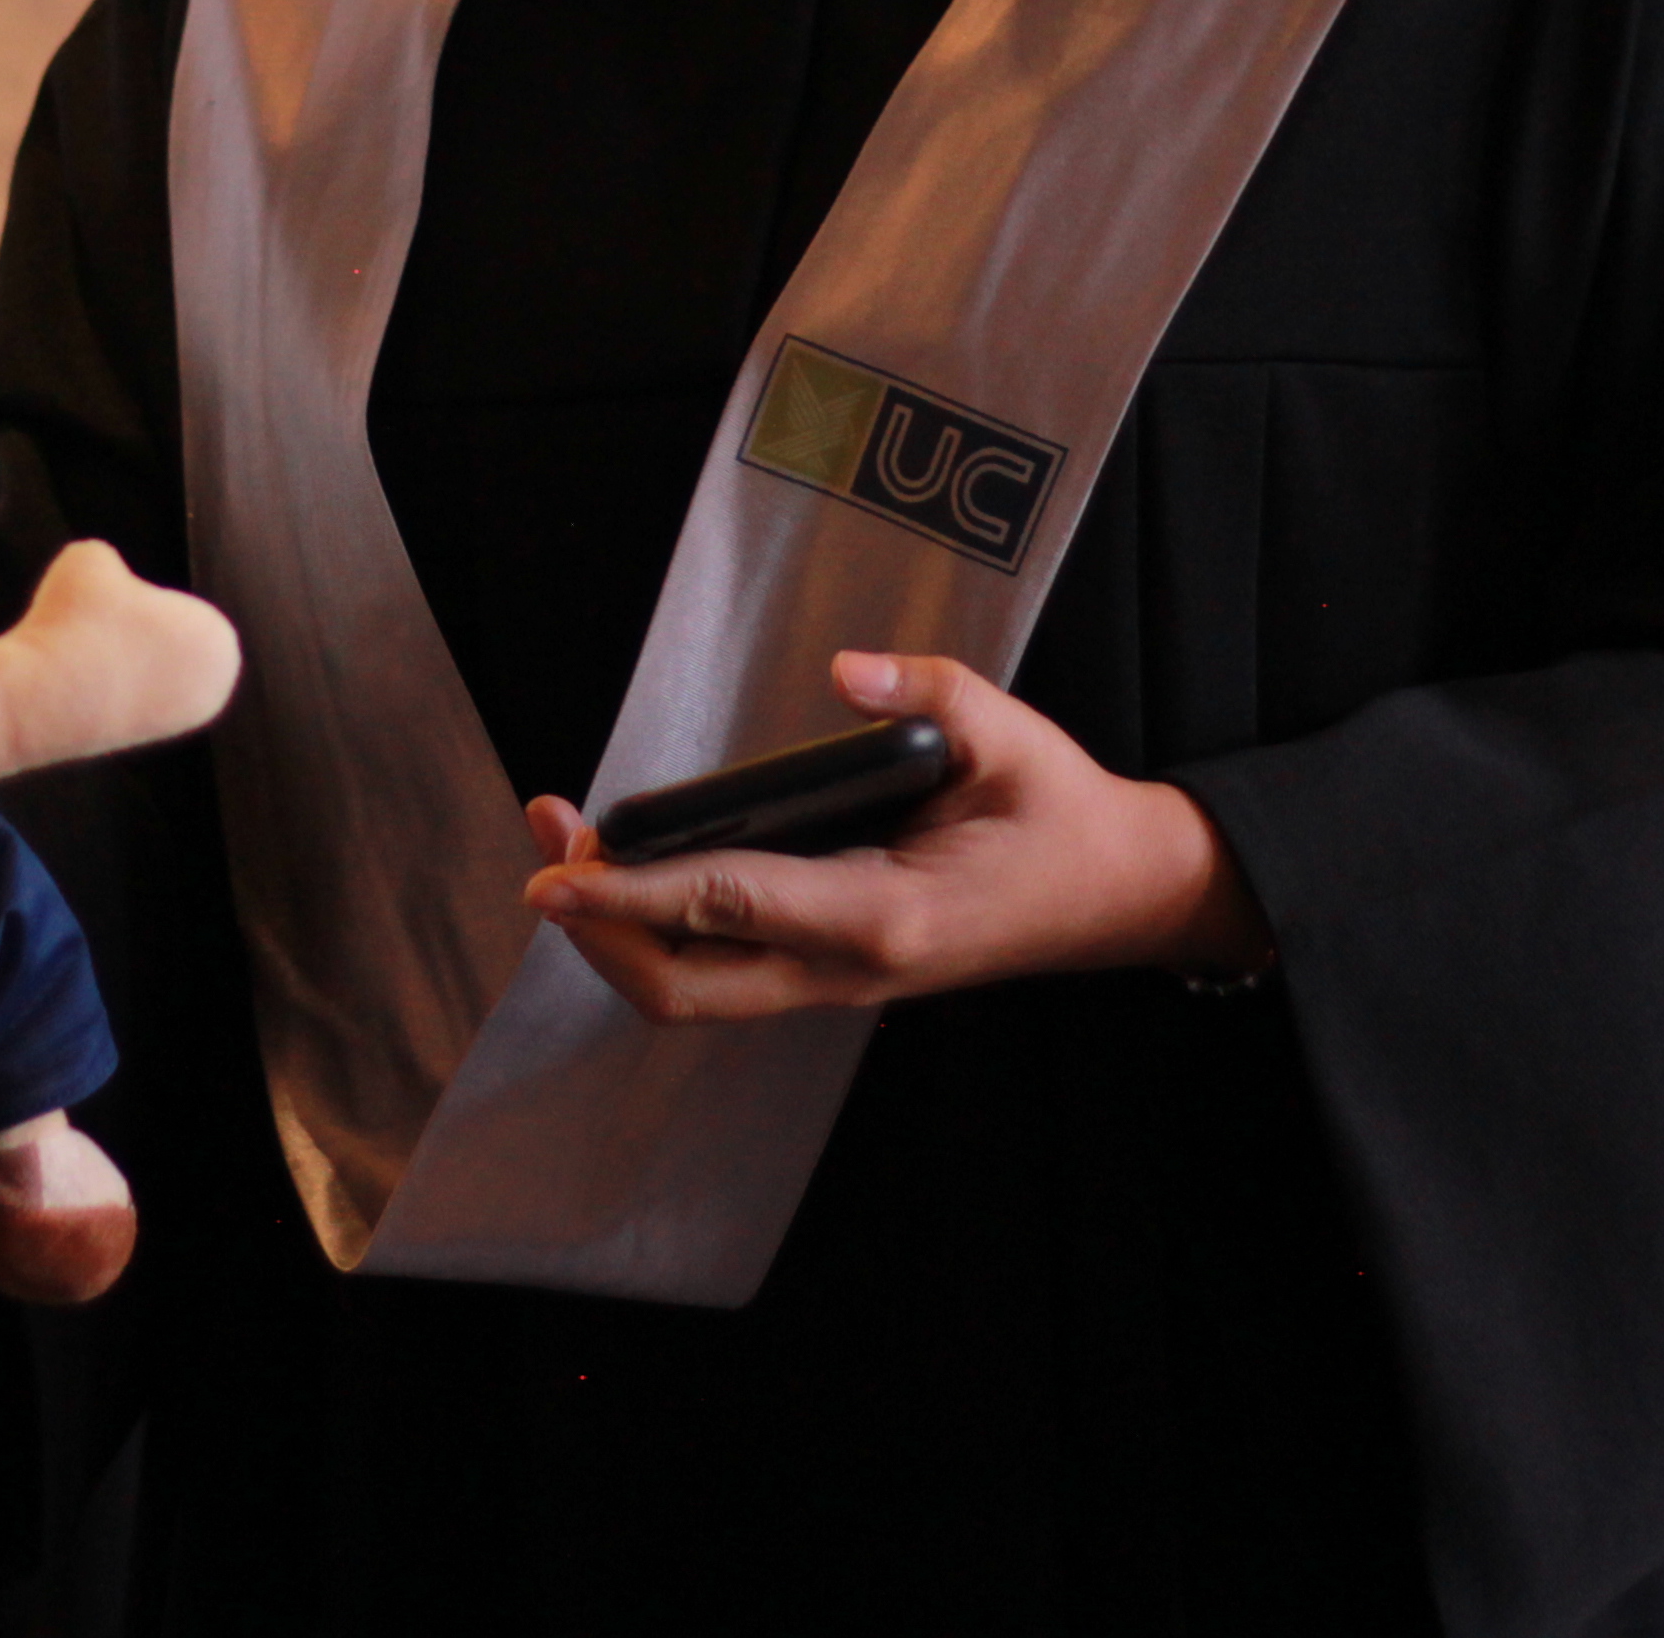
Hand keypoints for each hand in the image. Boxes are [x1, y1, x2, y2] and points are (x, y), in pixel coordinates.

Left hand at [517, 651, 1275, 1024]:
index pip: (729, 905)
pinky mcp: (833, 973)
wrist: (1118, 897)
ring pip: (693, 993)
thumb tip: (845, 670)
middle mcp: (849, 968)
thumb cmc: (1062, 814)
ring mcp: (838, 983)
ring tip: (573, 850)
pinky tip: (634, 875)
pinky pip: (723, 975)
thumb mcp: (1011, 734)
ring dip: (618, 935)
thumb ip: (928, 691)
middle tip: (546, 842)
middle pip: (682, 986)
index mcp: (886, 913)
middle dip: (595, 927)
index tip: (555, 871)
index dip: (629, 894)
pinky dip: (659, 935)